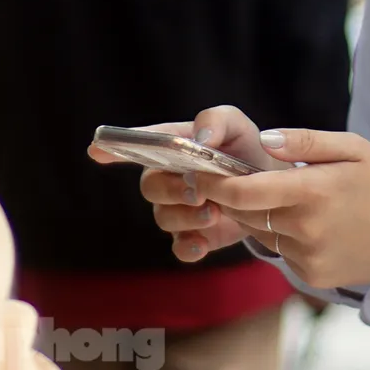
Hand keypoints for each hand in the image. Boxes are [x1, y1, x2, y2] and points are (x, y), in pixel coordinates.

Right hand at [85, 106, 283, 262]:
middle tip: (199, 191)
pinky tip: (202, 244)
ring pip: (163, 217)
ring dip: (187, 217)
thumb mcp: (239, 127)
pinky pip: (179, 248)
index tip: (96, 149)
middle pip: (150, 185)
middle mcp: (169, 177)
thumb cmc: (249, 151)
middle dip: (172, 190)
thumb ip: (216, 121)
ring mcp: (179, 209)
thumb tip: (200, 138)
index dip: (115, 147)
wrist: (274, 190)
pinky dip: (188, 248)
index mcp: (174, 146)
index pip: (139, 144)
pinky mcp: (194, 237)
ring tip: (214, 212)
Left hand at [190, 127, 369, 290]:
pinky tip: (308, 224)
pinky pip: (282, 253)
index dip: (213, 183)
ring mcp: (309, 257)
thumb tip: (263, 139)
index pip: (242, 192)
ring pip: (262, 233)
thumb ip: (303, 141)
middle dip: (231, 197)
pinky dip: (283, 237)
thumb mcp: (350, 147)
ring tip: (284, 198)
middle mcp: (305, 229)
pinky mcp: (314, 276)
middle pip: (244, 213)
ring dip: (260, 216)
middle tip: (231, 178)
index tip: (198, 173)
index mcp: (311, 192)